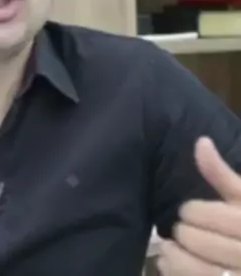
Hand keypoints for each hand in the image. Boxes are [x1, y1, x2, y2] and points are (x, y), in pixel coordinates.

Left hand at [157, 136, 240, 274]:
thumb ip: (221, 173)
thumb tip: (201, 142)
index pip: (216, 218)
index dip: (194, 212)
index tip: (188, 211)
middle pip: (204, 243)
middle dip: (185, 233)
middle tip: (181, 230)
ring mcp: (237, 274)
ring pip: (199, 270)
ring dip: (175, 256)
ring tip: (170, 247)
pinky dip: (175, 272)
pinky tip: (170, 263)